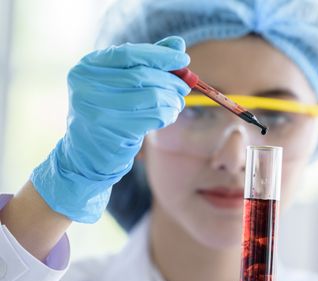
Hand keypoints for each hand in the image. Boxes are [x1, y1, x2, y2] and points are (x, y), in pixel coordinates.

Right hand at [30, 36, 189, 222]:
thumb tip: (178, 45)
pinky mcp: (112, 131)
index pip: (129, 53)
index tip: (183, 58)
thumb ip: (146, 61)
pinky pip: (151, 117)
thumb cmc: (109, 110)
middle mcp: (87, 86)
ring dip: (172, 99)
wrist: (88, 151)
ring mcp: (97, 110)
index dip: (160, 55)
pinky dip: (167, 114)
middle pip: (142, 75)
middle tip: (185, 86)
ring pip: (151, 97)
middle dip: (170, 80)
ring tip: (177, 102)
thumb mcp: (121, 81)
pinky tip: (168, 115)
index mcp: (87, 67)